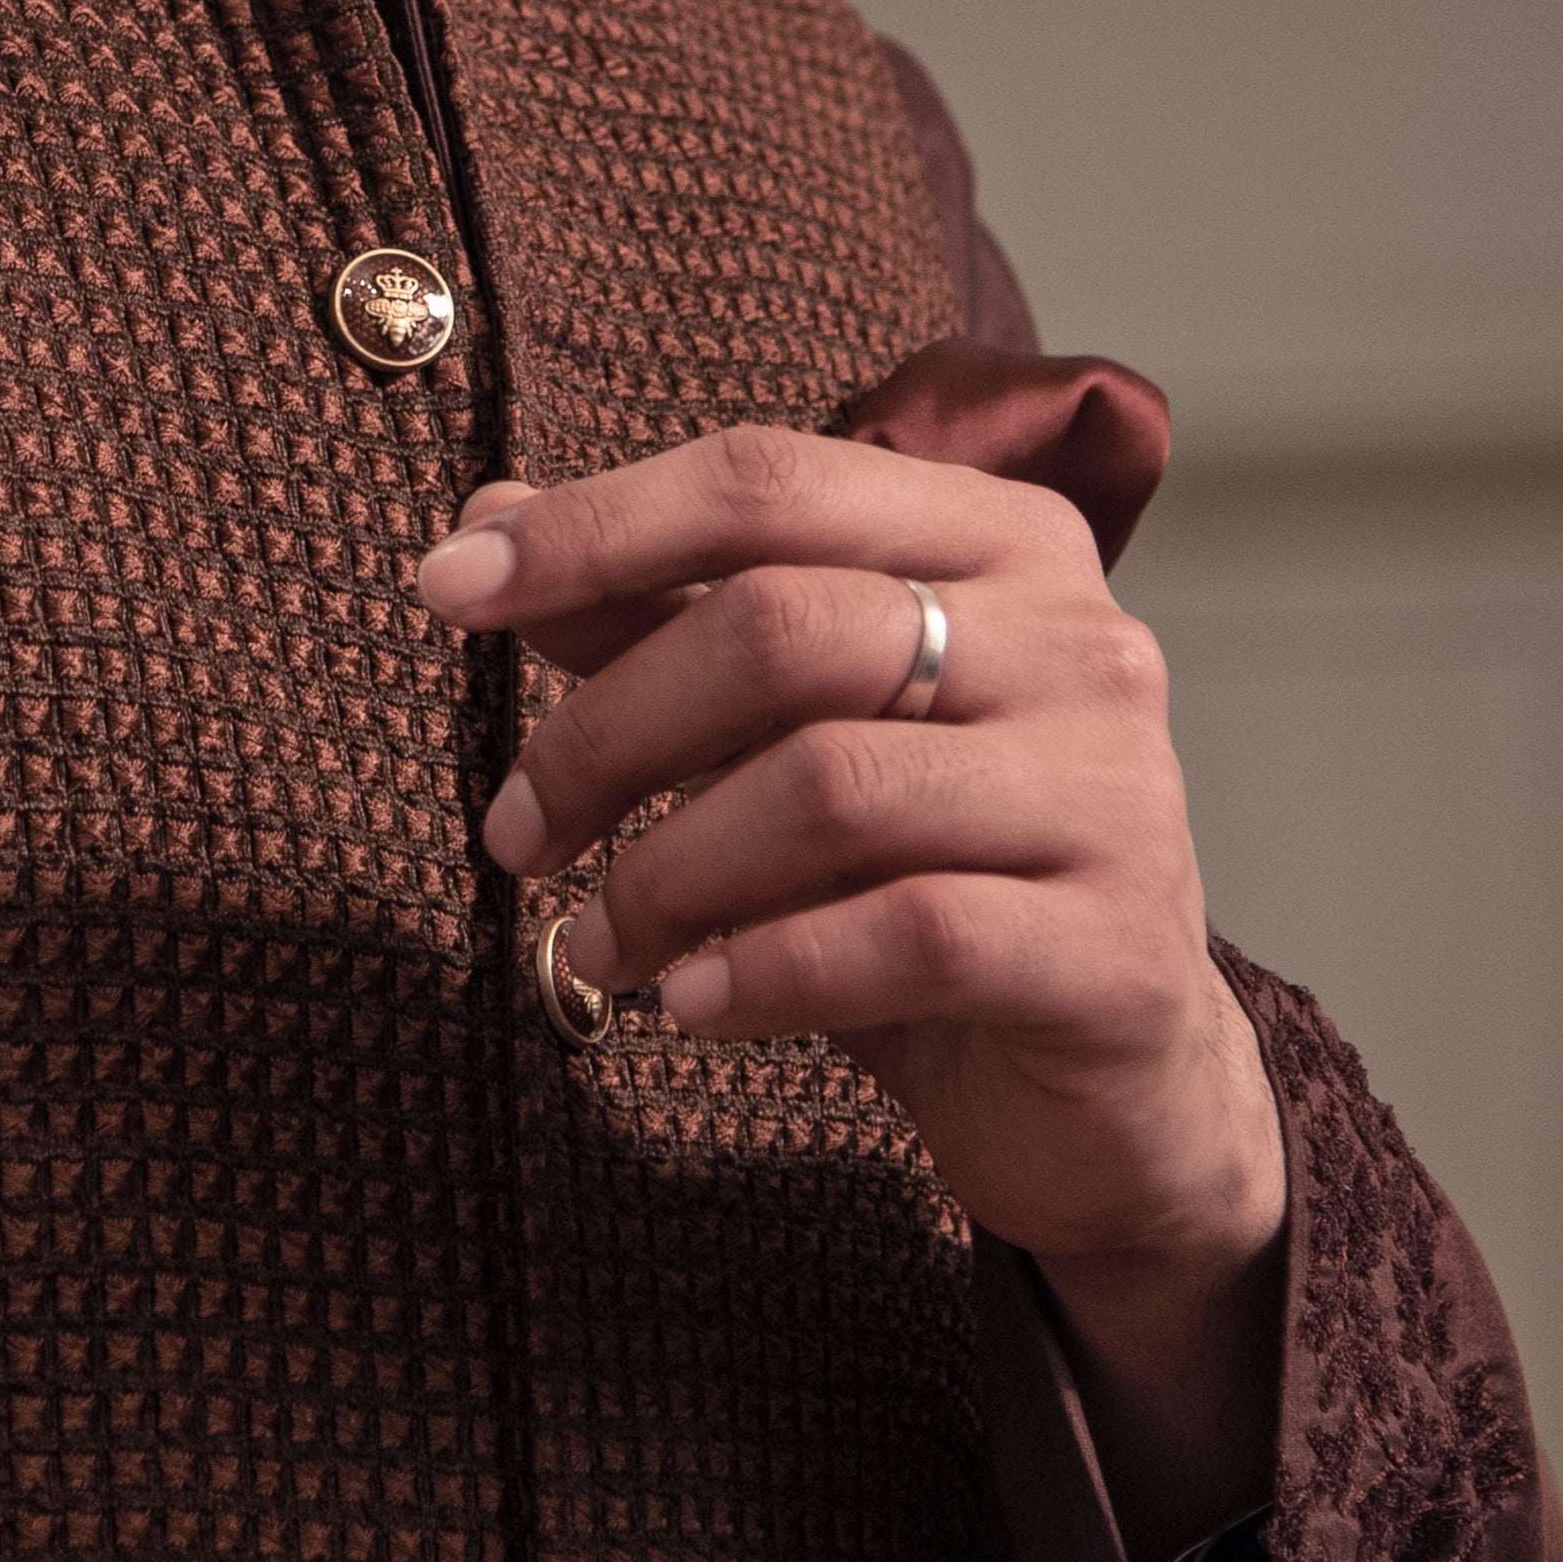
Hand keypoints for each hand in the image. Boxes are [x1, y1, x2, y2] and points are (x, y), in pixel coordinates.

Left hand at [416, 425, 1283, 1301]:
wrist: (1115, 1082)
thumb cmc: (928, 873)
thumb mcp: (786, 733)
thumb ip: (659, 621)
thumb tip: (488, 517)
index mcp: (1001, 540)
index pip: (767, 479)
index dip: (592, 526)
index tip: (444, 585)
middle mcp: (1080, 640)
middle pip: (783, 626)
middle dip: (606, 734)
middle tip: (514, 833)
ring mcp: (1114, 791)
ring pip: (831, 786)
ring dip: (667, 874)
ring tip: (596, 943)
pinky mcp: (1118, 949)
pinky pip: (908, 934)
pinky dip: (765, 969)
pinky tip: (692, 1002)